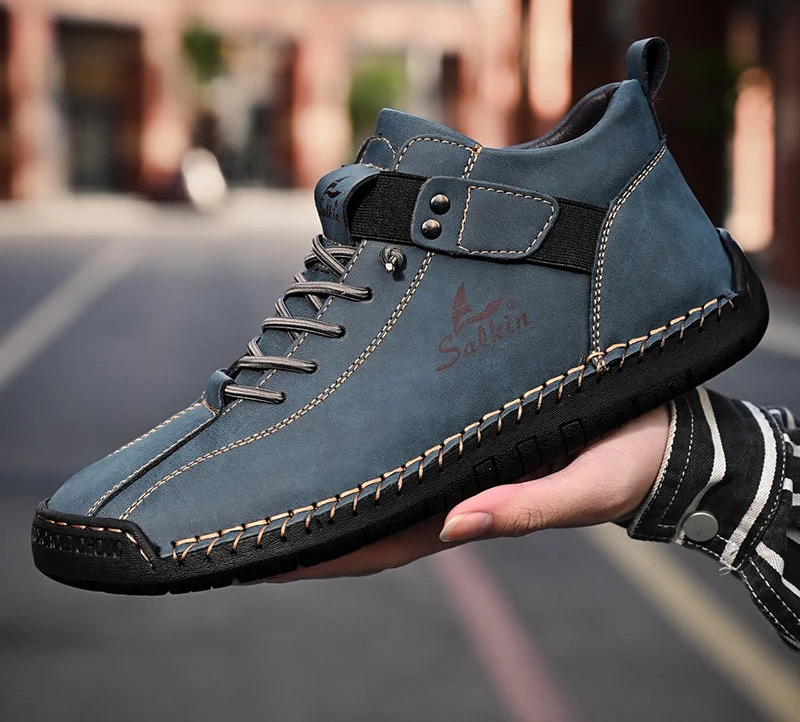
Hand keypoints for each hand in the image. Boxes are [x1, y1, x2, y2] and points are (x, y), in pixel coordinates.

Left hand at [267, 405, 668, 581]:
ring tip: (267, 469)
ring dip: (331, 475)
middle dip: (307, 515)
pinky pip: (408, 437)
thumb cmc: (633, 461)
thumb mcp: (588, 488)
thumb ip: (527, 508)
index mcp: (476, 506)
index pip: (384, 540)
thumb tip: (458, 526)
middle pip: (368, 507)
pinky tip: (336, 427)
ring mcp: (460, 456)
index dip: (325, 551)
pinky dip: (367, 440)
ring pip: (381, 472)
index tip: (261, 555)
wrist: (664, 429)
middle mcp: (456, 484)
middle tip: (236, 511)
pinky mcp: (472, 423)